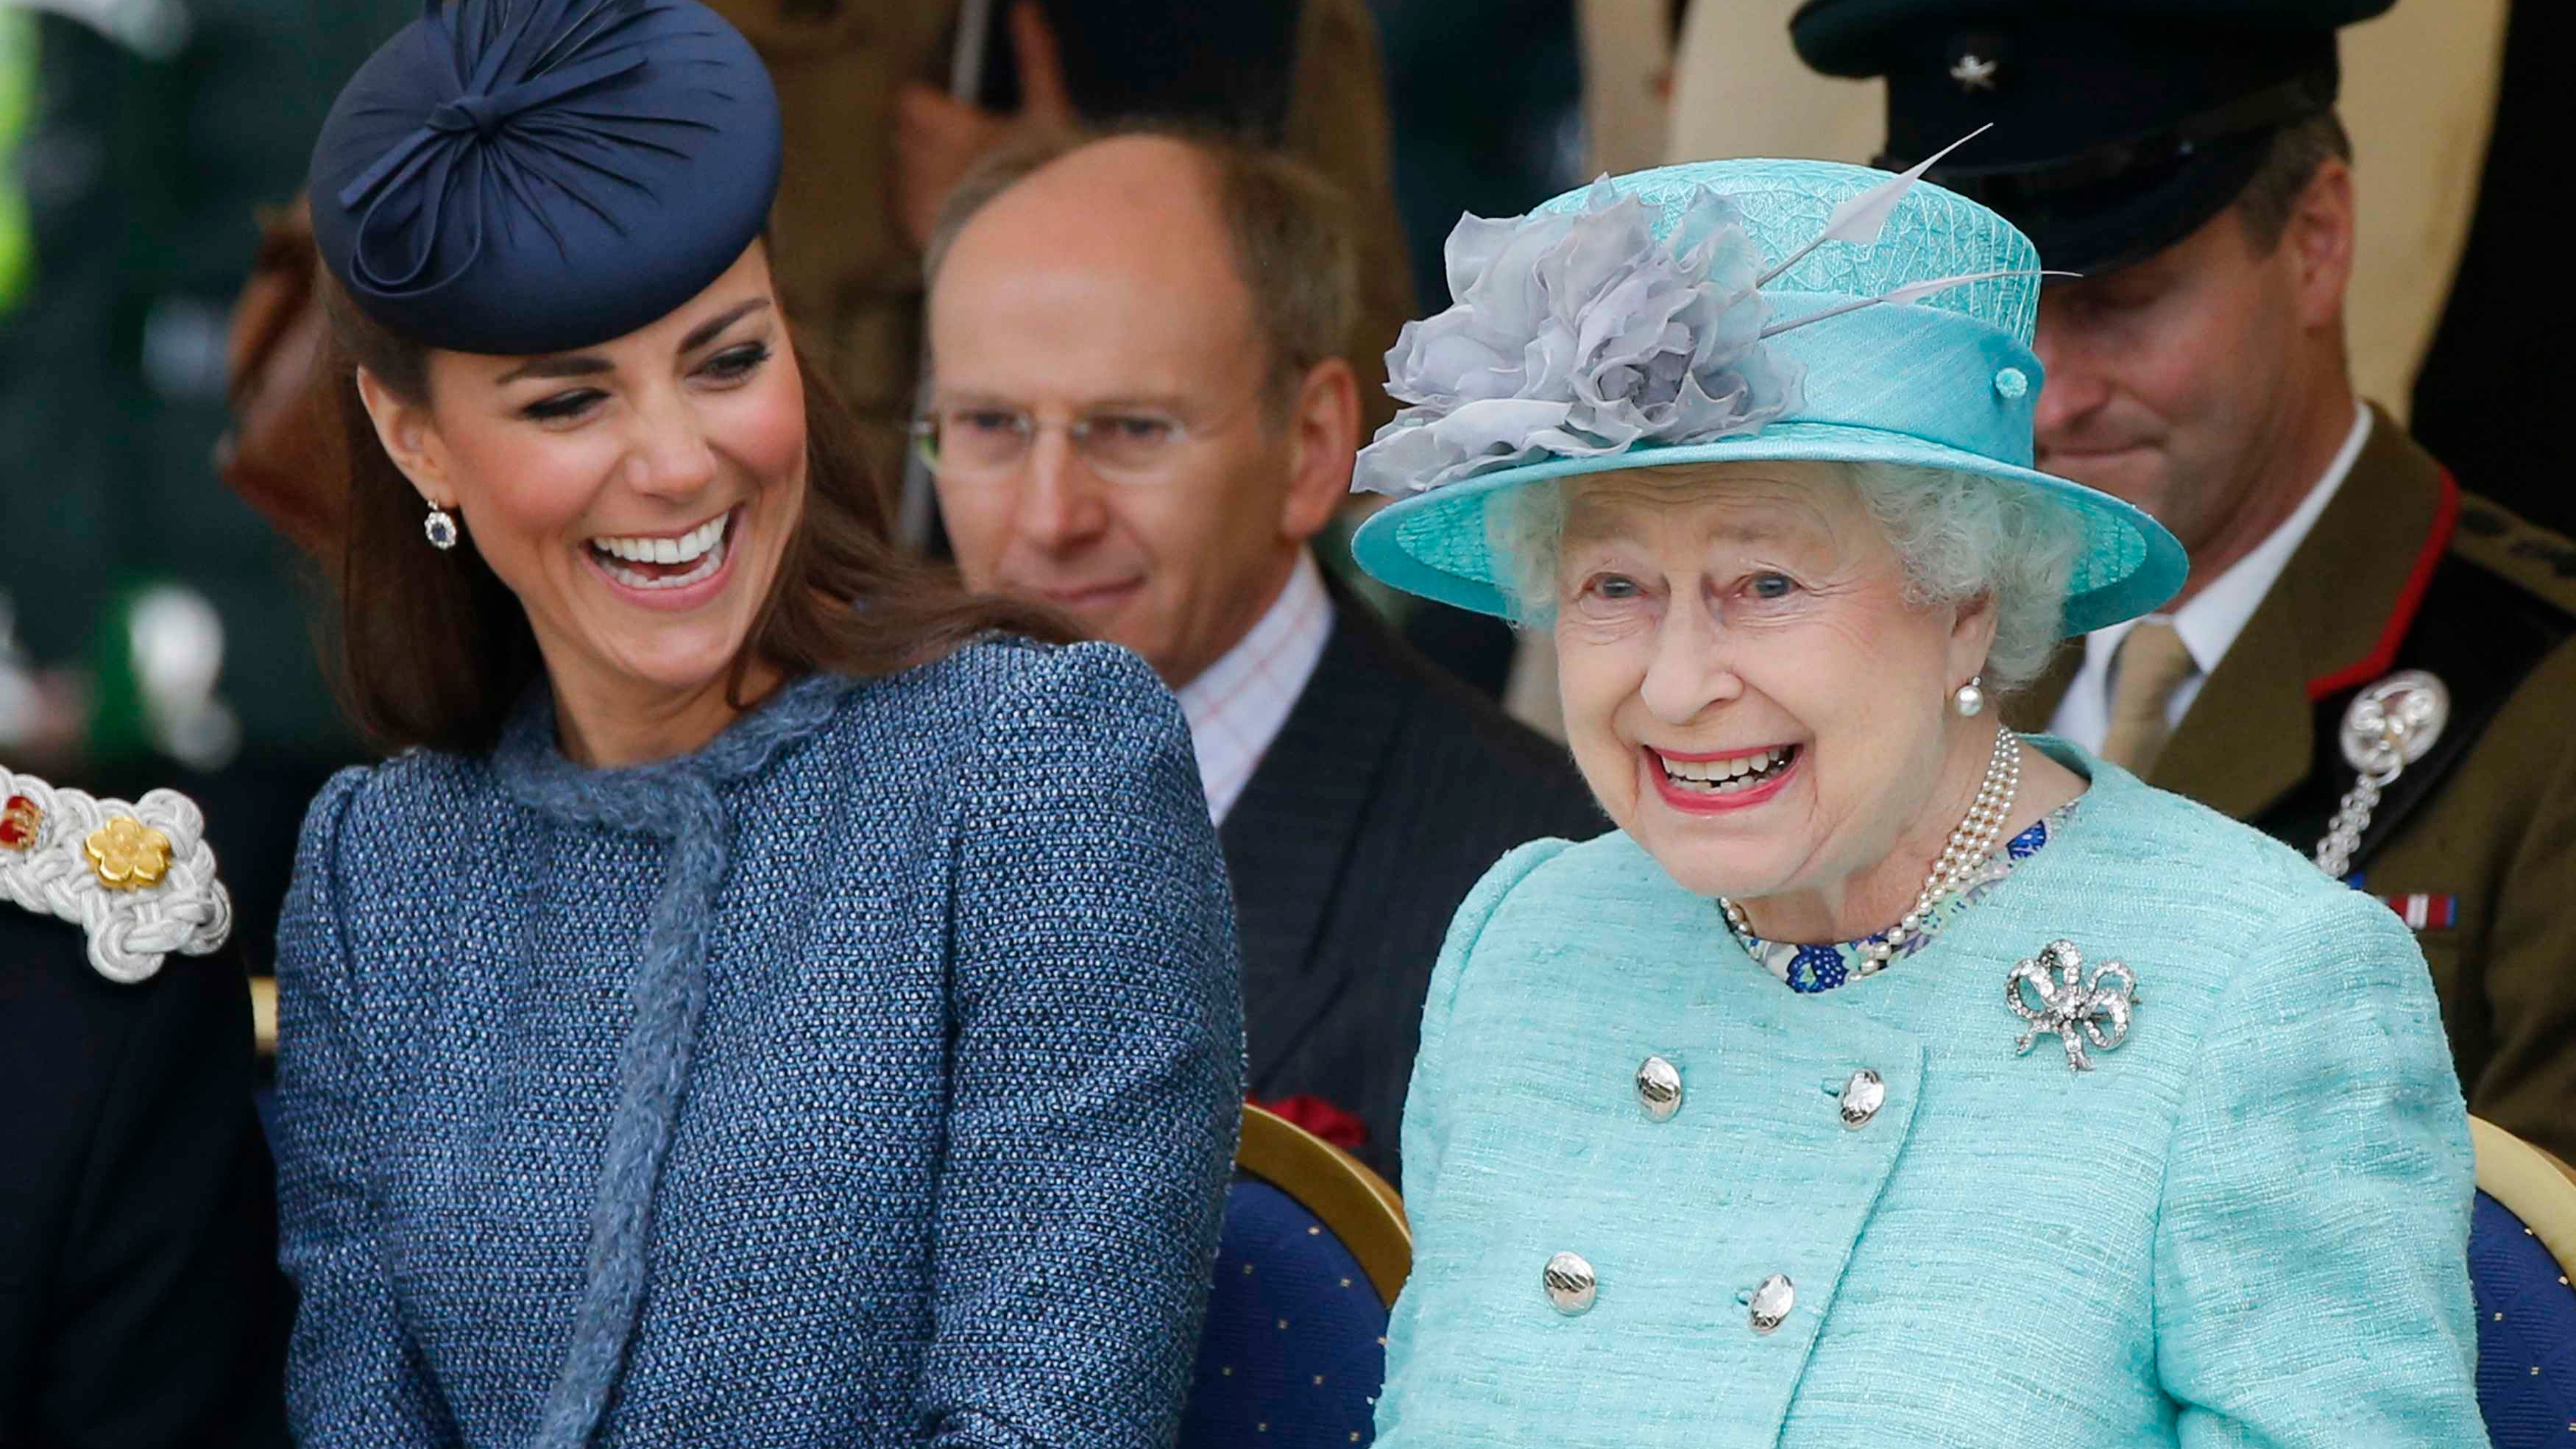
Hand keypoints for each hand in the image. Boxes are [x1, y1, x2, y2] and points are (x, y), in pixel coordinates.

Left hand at [894, 1, 1075, 252]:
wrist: (1042, 240)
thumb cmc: (1047, 172)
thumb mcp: (1049, 110)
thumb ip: (1033, 56)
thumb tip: (1025, 8)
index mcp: (953, 127)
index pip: (910, 101)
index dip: (923, 105)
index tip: (941, 113)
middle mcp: (926, 160)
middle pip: (903, 135)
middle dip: (922, 137)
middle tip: (953, 149)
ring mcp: (918, 198)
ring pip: (900, 170)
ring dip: (917, 170)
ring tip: (950, 181)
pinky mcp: (916, 231)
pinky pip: (901, 207)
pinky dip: (916, 205)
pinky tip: (942, 209)